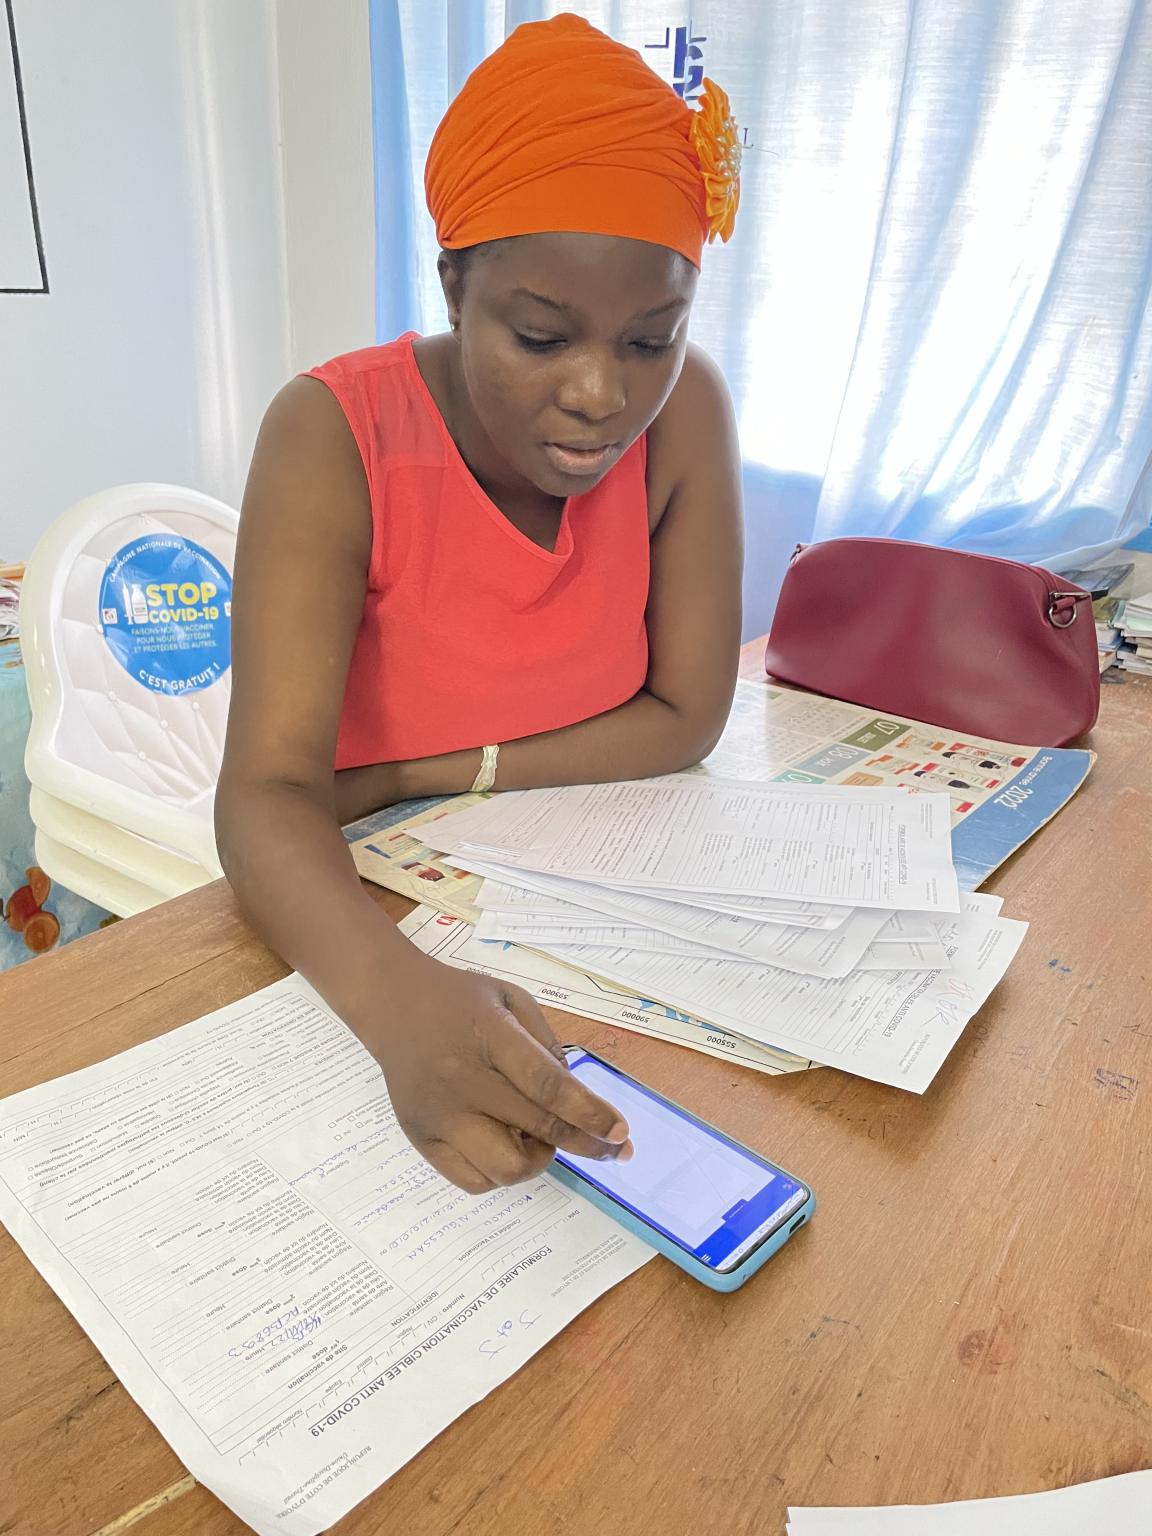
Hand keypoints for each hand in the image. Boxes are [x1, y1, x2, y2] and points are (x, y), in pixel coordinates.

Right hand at [369, 956, 632, 1191]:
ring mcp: (438, 1118)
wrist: (391, 1005)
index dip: (590, 1114)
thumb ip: (547, 1046)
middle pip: (536, 1130)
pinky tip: (506, 1145)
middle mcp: (461, 1082)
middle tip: (608, 1148)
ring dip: (537, 1160)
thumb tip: (579, 1102)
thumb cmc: (460, 1000)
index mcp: (489, 1036)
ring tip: (537, 1135)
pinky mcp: (421, 1141)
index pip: (547, 1086)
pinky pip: (475, 1182)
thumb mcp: (512, 999)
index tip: (620, 1133)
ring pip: (506, 1170)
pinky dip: (502, 1173)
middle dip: (585, 1143)